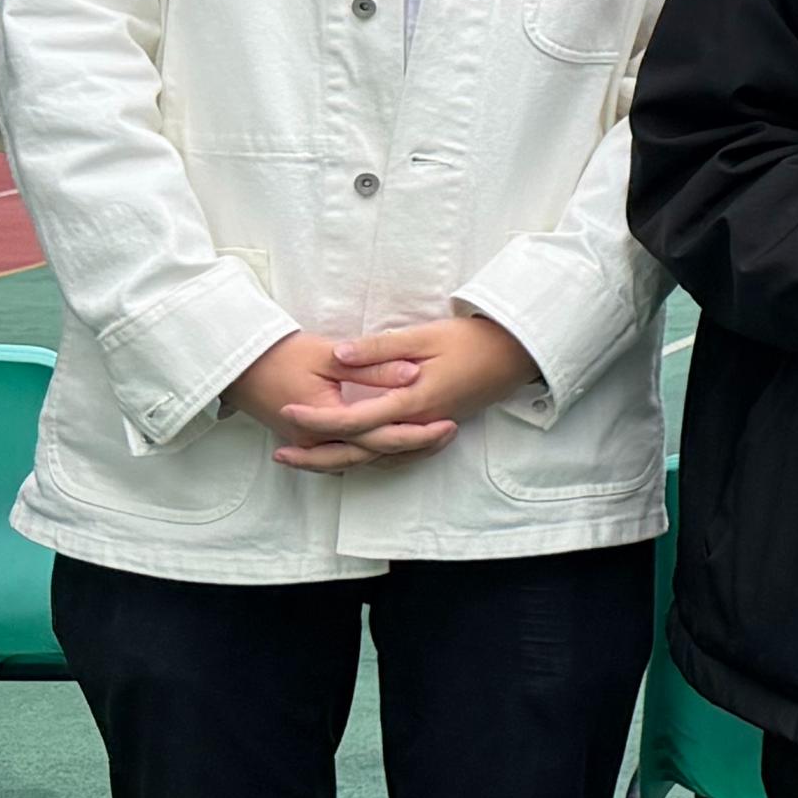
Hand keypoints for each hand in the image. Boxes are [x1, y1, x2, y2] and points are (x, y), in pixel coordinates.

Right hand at [230, 331, 439, 472]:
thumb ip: (373, 366)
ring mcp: (310, 446)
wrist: (238, 365)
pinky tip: (399, 445)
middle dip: (414, 447)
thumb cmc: (280, 355)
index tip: (449, 422)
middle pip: (374, 453)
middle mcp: (317, 442)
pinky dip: (375, 452)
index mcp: (324, 422)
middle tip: (450, 433)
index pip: (379, 435)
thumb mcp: (329, 355)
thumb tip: (413, 373)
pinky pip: (348, 455)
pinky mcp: (309, 442)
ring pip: (362, 459)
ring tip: (435, 441)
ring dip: (397, 453)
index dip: (416, 432)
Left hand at [296, 316, 543, 462]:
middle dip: (318, 455)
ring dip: (338, 460)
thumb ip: (380, 349)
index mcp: (412, 401)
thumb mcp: (425, 336)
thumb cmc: (473, 340)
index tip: (287, 411)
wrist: (517, 354)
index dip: (318, 417)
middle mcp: (417, 424)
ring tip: (303, 458)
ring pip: (376, 458)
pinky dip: (367, 457)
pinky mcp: (433, 427)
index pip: (355, 419)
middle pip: (360, 451)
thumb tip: (338, 355)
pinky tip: (349, 452)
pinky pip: (394, 454)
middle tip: (281, 454)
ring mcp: (427, 429)